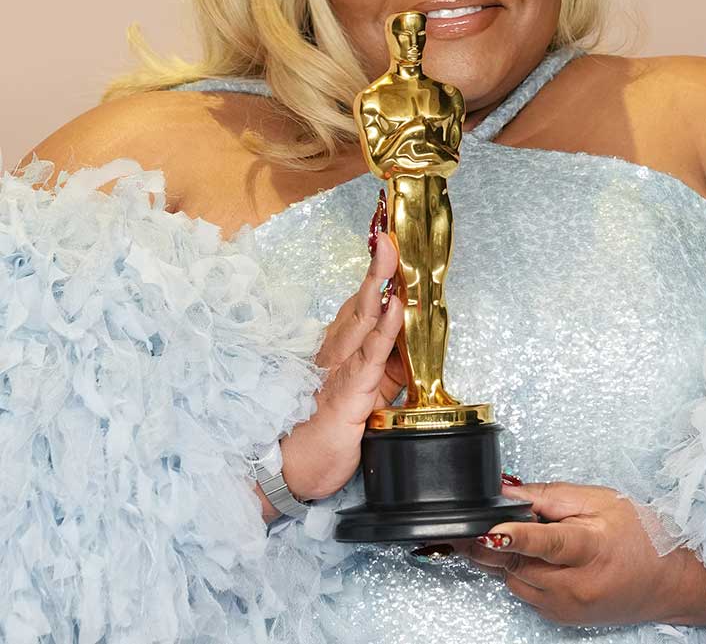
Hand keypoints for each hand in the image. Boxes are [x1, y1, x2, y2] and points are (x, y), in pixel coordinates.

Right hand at [278, 232, 403, 501]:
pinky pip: (370, 355)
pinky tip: (394, 306)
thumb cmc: (326, 437)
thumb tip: (408, 345)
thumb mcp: (365, 398)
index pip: (358, 307)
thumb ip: (385, 371)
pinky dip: (384, 328)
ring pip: (360, 320)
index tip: (387, 247)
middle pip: (358, 303)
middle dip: (376, 267)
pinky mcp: (347, 393)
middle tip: (388, 237)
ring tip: (391, 255)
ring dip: (378, 284)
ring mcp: (339, 371)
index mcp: (338, 353)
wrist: (293, 473)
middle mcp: (335, 354)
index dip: (374, 276)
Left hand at [461, 481, 705, 627]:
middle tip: (470, 523)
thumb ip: (550, 496)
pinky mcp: (560, 617)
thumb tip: (508, 492)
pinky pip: (524, 593)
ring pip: (514, 580)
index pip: (549, 543)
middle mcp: (576, 586)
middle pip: (519, 564)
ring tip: (501, 534)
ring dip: (502, 558)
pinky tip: (526, 555)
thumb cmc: (640, 535)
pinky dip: (517, 572)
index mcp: (590, 549)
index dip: (518, 535)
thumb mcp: (599, 501)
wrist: (668, 582)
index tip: (492, 530)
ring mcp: (567, 606)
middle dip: (491, 543)